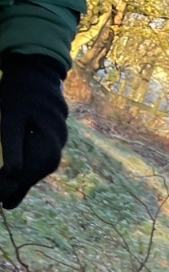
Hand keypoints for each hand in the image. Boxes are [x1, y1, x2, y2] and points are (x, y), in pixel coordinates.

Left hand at [0, 53, 68, 209]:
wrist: (38, 68)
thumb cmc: (20, 90)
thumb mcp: (11, 116)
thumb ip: (13, 145)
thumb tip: (14, 174)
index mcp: (47, 138)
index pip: (28, 170)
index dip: (12, 187)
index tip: (0, 201)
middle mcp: (57, 140)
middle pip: (39, 170)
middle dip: (20, 187)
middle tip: (3, 203)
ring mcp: (59, 136)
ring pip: (43, 165)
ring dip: (27, 180)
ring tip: (9, 196)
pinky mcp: (55, 133)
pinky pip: (44, 155)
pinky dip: (32, 167)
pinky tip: (21, 175)